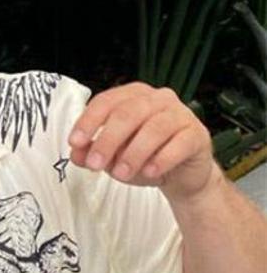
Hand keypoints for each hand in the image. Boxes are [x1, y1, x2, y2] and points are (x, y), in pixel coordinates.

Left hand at [67, 82, 217, 203]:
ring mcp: (180, 115)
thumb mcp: (113, 158)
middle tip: (95, 164)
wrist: (181, 175)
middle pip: (129, 113)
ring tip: (120, 174)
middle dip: (108, 140)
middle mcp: (158, 100)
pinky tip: (150, 172)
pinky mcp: (197, 135)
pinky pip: (179, 143)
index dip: (89, 121)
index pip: (107, 101)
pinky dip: (162, 159)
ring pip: (155, 128)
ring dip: (133, 153)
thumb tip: (76, 154)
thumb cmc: (146, 158)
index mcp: (133, 97)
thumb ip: (94, 152)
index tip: (76, 142)